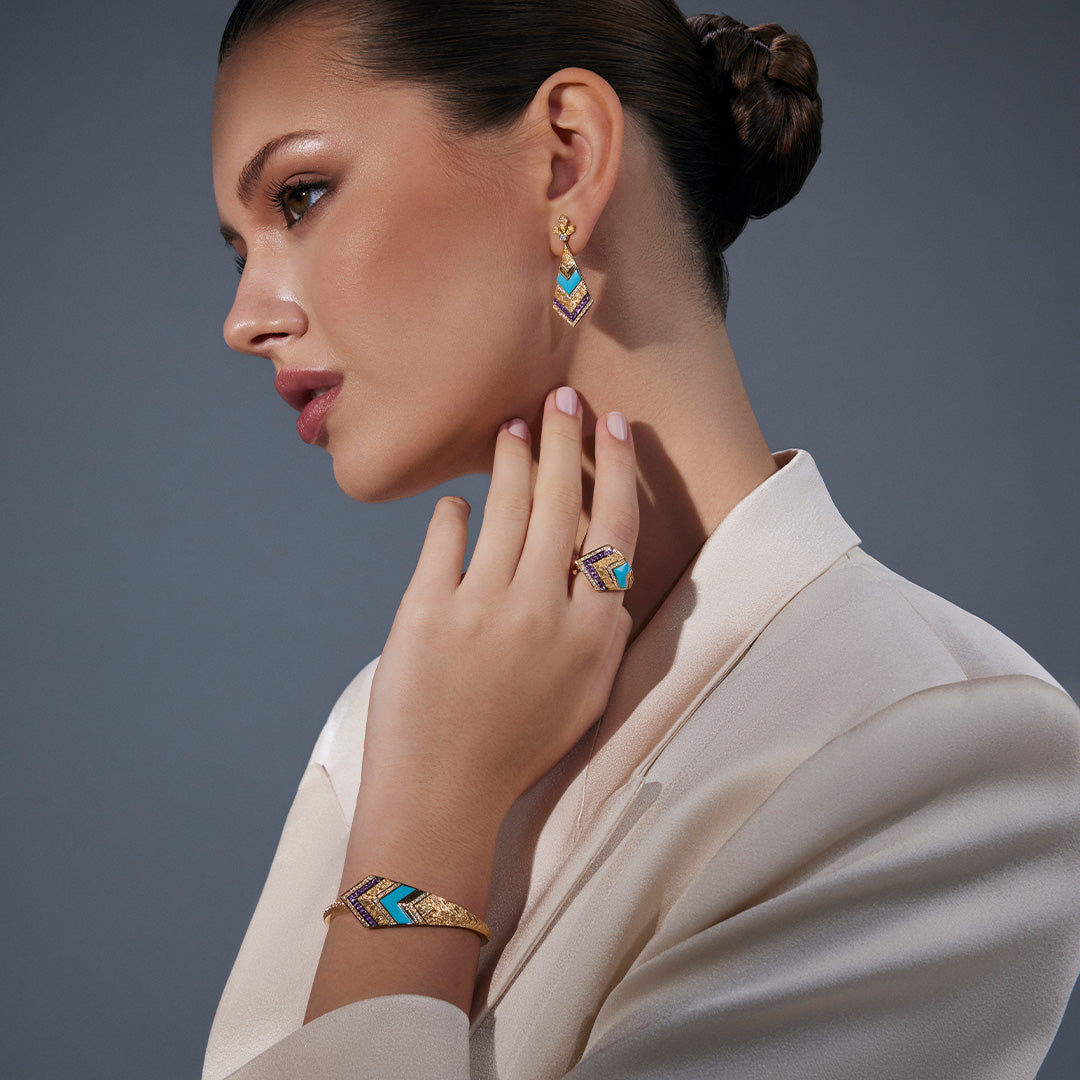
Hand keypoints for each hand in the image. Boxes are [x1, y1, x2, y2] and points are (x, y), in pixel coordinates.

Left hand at [306, 386, 637, 1021]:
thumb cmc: (519, 748)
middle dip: (564, 438)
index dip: (615, 470)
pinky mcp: (426, 610)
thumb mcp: (586, 692)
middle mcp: (543, 609)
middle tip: (561, 396)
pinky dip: (454, 514)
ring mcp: (482, 607)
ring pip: (506, 507)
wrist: (442, 793)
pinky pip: (444, 539)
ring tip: (514, 429)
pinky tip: (460, 502)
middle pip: (560, 502)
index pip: (613, 530)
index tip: (615, 426)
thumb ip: (600, 626)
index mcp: (592, 633)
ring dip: (512, 459)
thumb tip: (599, 563)